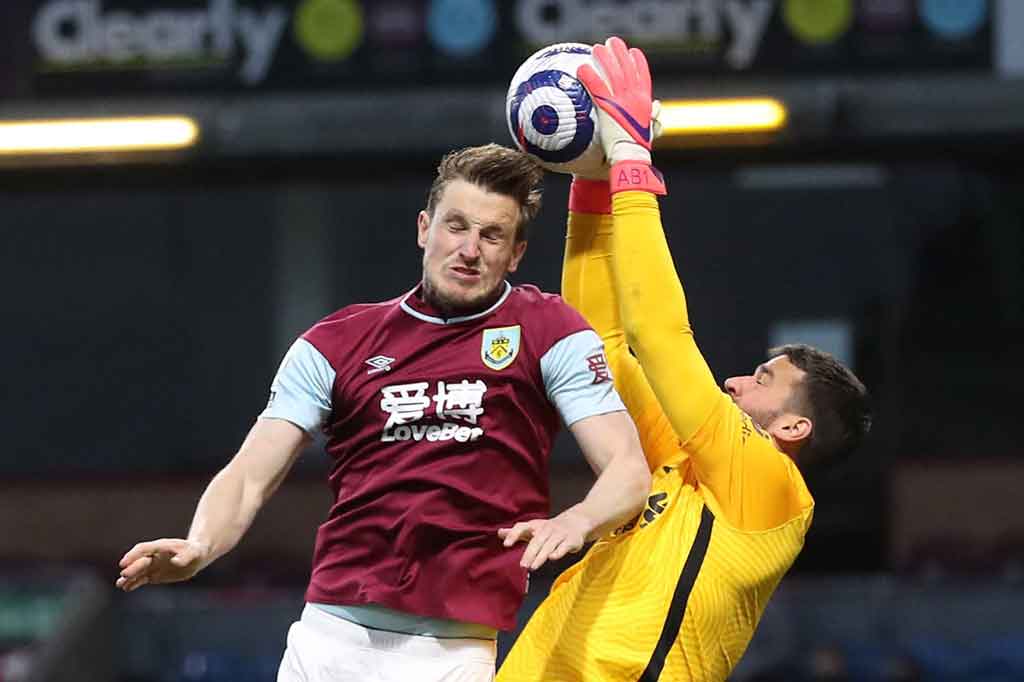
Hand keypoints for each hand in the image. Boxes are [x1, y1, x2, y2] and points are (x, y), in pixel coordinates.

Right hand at [116, 538, 207, 591]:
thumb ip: (185, 557)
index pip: (143, 549)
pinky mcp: (154, 574)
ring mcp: (153, 565)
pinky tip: (126, 588)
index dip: (133, 555)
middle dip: (131, 568)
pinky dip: (134, 583)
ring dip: (128, 577)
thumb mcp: (193, 553)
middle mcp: (154, 555)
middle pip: (139, 561)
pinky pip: (142, 579)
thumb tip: (175, 562)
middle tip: (124, 575)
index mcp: (161, 546)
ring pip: (138, 571)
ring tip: (119, 584)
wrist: (196, 557)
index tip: (124, 563)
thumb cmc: (194, 552)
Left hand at [498, 506, 591, 570]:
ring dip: (540, 556)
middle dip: (529, 553)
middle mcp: (546, 529)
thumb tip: (499, 533)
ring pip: (548, 546)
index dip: (514, 534)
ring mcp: (559, 534)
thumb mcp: (533, 528)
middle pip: (536, 541)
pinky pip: (563, 546)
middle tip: (522, 565)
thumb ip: (517, 532)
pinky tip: (552, 558)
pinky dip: (558, 552)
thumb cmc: (549, 529)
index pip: (522, 527)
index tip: (506, 544)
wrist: (575, 522)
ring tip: (532, 567)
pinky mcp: (570, 541)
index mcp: (535, 526)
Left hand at [577, 37, 656, 165]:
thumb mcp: (649, 130)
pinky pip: (596, 87)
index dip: (638, 63)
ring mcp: (621, 101)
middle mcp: (634, 98)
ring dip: (604, 59)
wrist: (631, 157)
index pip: (642, 77)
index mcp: (645, 102)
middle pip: (626, 69)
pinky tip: (581, 68)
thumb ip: (652, 117)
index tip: (633, 52)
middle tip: (612, 42)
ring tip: (596, 48)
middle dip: (619, 53)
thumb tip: (656, 107)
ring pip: (611, 74)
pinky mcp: (607, 108)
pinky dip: (589, 76)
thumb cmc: (638, 150)